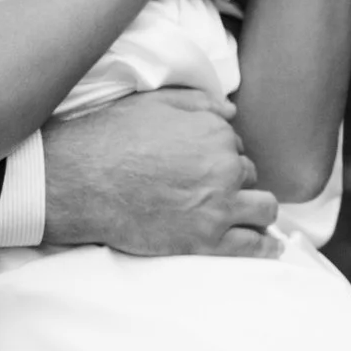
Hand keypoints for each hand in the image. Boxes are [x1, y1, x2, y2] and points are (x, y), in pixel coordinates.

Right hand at [39, 89, 279, 259]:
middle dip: (235, 182)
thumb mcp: (155, 103)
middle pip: (249, 176)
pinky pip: (254, 246)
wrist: (81, 180)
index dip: (219, 156)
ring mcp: (218, 207)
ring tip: (244, 216)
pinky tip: (269, 246)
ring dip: (255, 210)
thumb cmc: (111, 138)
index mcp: (215, 133)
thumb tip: (232, 111)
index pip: (235, 146)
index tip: (201, 166)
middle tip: (209, 191)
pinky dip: (266, 246)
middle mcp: (225, 168)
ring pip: (263, 209)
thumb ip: (199, 103)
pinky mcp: (206, 241)